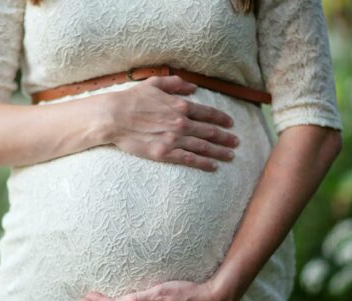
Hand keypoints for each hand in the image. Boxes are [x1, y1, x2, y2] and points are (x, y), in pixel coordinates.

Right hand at [101, 75, 240, 171]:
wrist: (114, 117)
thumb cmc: (131, 99)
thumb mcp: (154, 84)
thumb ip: (176, 83)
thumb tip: (193, 87)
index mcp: (180, 106)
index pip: (207, 113)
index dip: (221, 119)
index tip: (231, 123)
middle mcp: (181, 123)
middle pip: (210, 132)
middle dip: (226, 137)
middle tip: (237, 142)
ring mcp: (174, 139)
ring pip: (203, 147)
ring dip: (220, 152)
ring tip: (231, 156)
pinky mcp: (165, 153)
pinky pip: (189, 159)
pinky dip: (204, 163)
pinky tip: (213, 166)